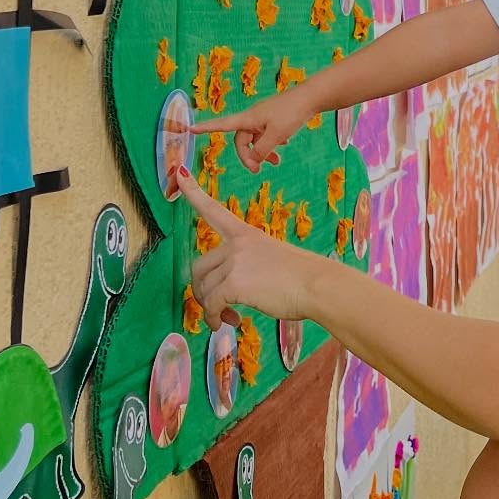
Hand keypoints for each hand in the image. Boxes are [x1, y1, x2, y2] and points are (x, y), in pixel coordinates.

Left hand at [176, 171, 319, 326]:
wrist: (318, 285)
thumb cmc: (304, 278)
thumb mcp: (274, 260)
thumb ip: (250, 267)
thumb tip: (232, 293)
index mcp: (247, 234)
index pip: (214, 210)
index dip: (194, 193)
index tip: (181, 174)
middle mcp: (236, 244)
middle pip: (200, 267)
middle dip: (202, 290)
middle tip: (216, 307)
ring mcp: (234, 262)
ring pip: (204, 289)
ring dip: (211, 308)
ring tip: (229, 318)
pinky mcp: (233, 283)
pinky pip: (211, 304)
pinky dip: (214, 318)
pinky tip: (225, 323)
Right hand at [197, 86, 313, 173]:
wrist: (311, 97)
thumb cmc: (292, 112)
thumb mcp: (276, 135)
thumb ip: (262, 150)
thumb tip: (253, 161)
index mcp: (248, 118)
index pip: (221, 125)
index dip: (205, 128)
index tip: (189, 129)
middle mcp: (253, 117)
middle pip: (241, 140)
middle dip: (248, 156)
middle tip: (258, 171)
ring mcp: (264, 117)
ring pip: (256, 139)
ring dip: (263, 152)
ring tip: (277, 162)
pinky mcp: (275, 117)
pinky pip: (267, 133)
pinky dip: (273, 142)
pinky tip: (285, 144)